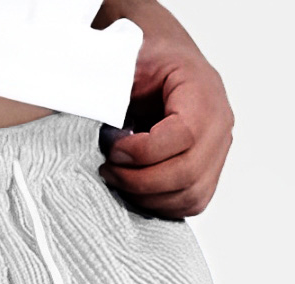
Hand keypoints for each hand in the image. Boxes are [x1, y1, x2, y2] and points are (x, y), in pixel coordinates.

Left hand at [98, 6, 233, 217]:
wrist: (164, 61)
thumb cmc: (147, 60)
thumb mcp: (128, 55)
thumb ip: (113, 79)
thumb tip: (88, 104)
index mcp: (203, 92)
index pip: (184, 136)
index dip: (142, 152)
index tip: (111, 149)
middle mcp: (218, 125)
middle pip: (187, 173)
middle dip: (139, 181)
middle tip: (107, 170)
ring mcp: (216, 152)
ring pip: (189, 196)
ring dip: (146, 196)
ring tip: (117, 178)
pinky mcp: (206, 173)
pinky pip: (188, 203)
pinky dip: (158, 204)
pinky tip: (133, 188)